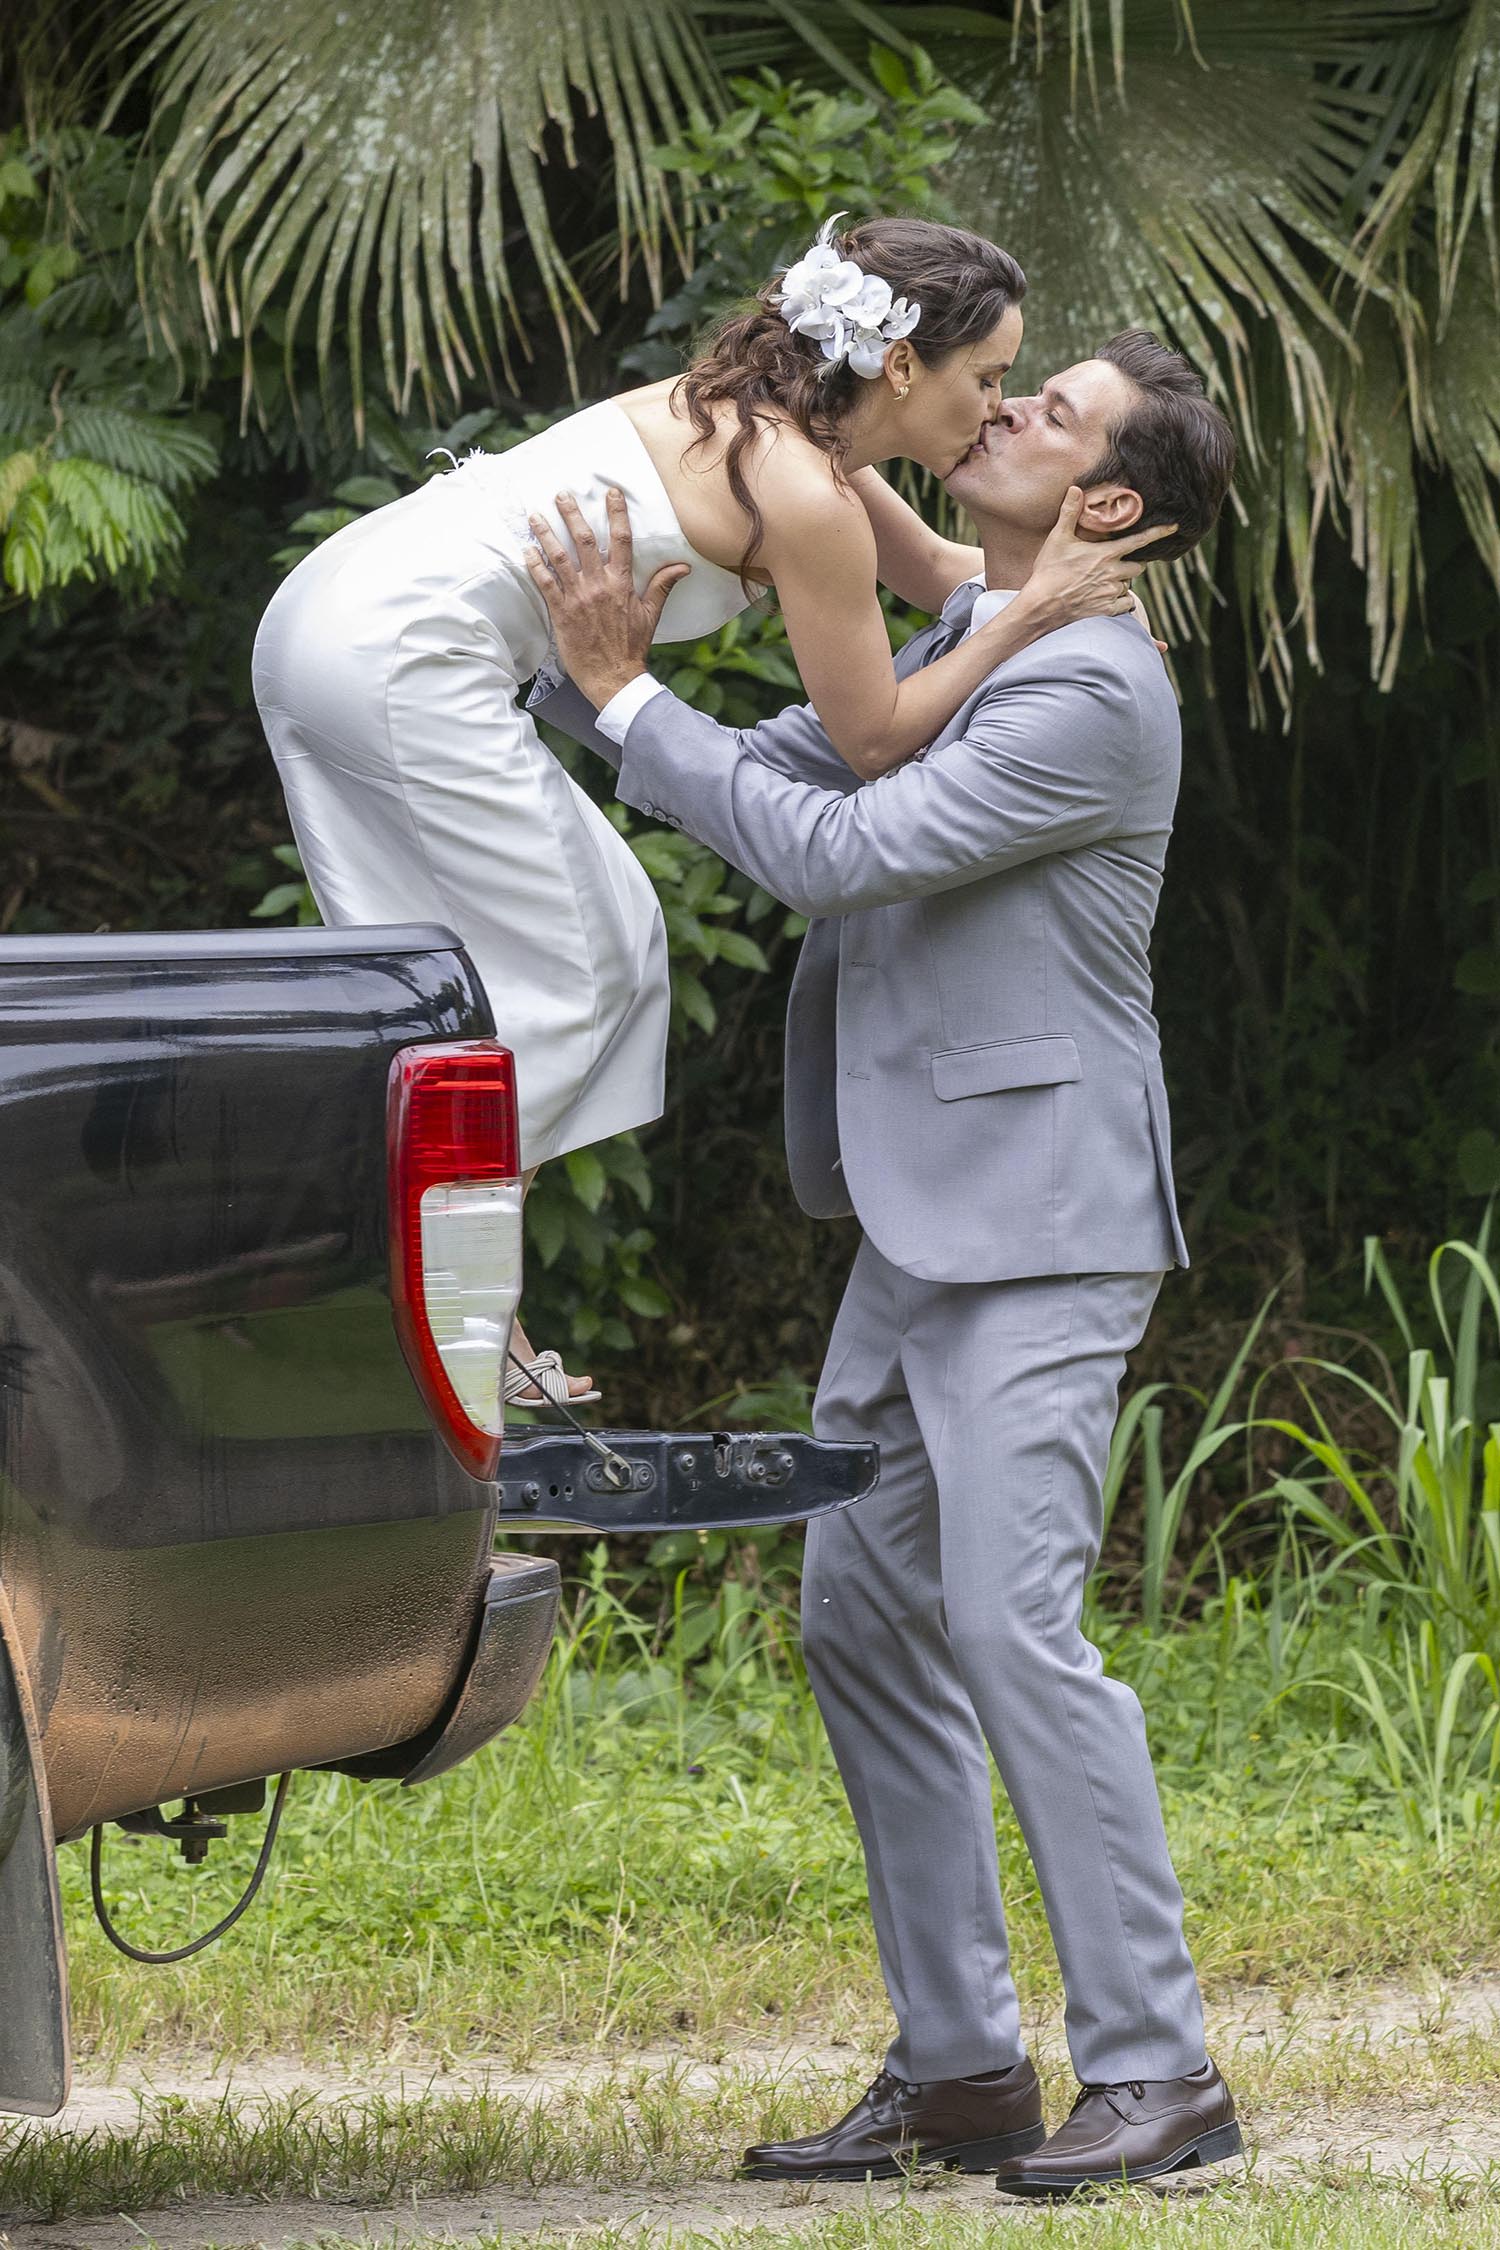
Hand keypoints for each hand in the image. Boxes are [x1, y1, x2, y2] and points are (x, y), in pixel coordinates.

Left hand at [522, 487, 689, 708]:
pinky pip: (545, 583)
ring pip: (559, 557)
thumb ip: (662, 586)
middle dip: (571, 514)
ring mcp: (578, 597)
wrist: (613, 677)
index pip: (621, 539)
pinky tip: (526, 550)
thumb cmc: (632, 647)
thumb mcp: (651, 614)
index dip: (616, 513)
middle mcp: (599, 585)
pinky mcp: (561, 612)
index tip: (610, 493)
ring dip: (545, 534)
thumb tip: (683, 566)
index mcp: (622, 583)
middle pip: (584, 540)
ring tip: (534, 516)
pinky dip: (534, 565)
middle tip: (561, 494)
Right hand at [1007, 488, 1176, 638]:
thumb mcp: (1057, 538)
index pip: (1139, 541)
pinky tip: (1106, 598)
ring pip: (1129, 586)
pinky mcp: (1106, 610)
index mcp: (1106, 554)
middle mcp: (1113, 573)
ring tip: (1103, 582)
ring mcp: (1110, 593)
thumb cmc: (1049, 571)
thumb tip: (1076, 489)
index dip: (1159, 532)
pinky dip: (1120, 601)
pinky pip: (1125, 605)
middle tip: (1116, 564)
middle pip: (1139, 567)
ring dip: (1122, 583)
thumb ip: (1069, 512)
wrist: (1042, 605)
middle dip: (1133, 564)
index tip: (1174, 527)